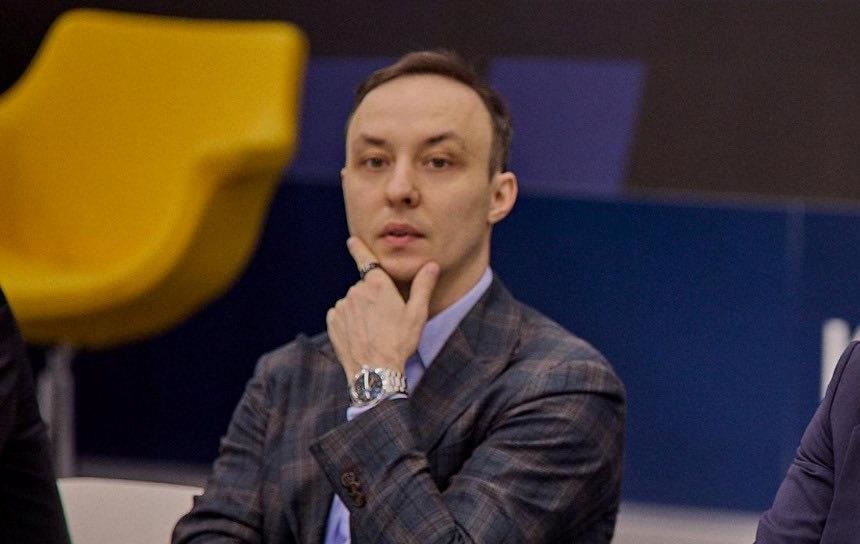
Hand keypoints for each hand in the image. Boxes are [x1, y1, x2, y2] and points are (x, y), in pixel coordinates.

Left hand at [326, 237, 439, 382]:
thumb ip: (423, 286)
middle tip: (386, 319)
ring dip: (360, 310)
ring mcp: (342, 306)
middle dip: (373, 297)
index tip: (352, 240)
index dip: (358, 248)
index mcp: (379, 285)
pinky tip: (360, 335)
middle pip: (365, 287)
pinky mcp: (333, 321)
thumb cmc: (399, 342)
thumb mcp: (417, 314)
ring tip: (373, 331)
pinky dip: (348, 321)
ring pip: (352, 302)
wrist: (375, 371)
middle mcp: (357, 291)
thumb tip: (432, 265)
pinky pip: (341, 315)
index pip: (366, 259)